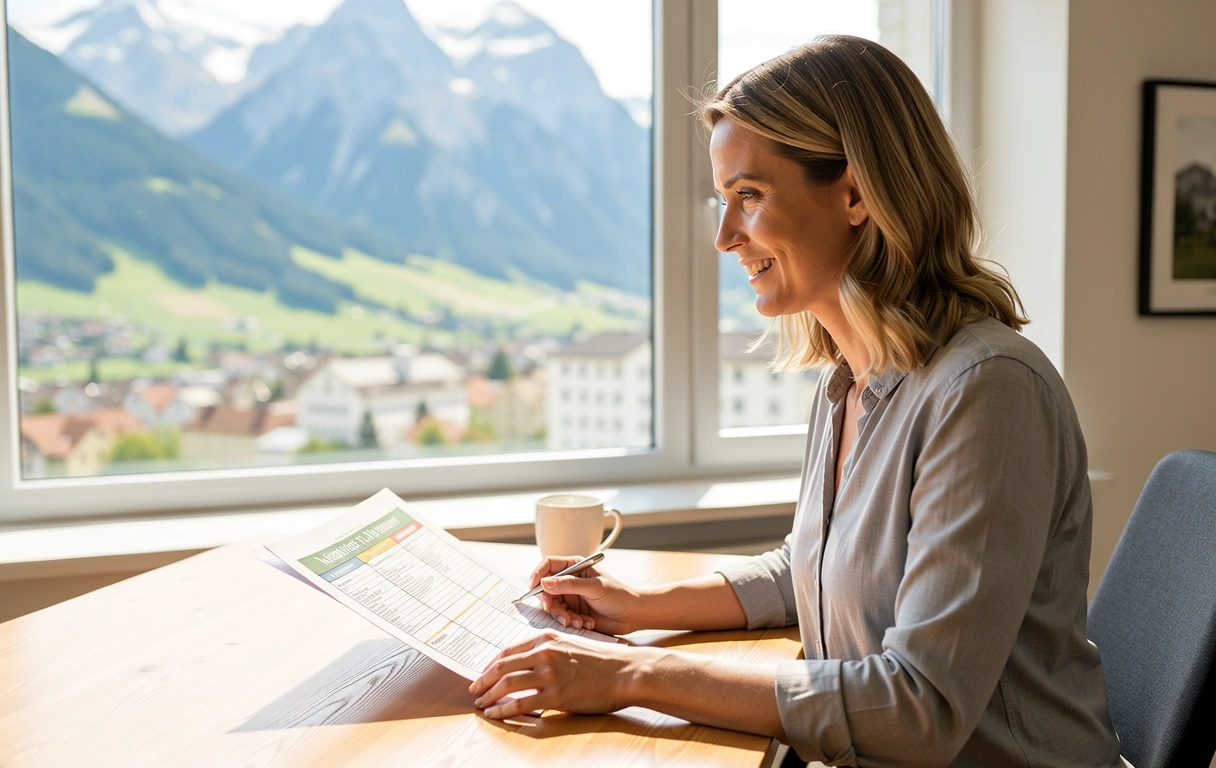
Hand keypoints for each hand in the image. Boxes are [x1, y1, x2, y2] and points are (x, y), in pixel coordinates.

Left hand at [469, 630, 646, 718]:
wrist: (625, 672)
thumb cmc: (603, 660)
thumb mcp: (572, 644)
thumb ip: (549, 650)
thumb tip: (527, 664)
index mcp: (547, 639)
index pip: (508, 650)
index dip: (491, 664)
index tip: (483, 674)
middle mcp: (544, 653)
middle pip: (502, 666)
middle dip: (483, 680)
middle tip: (474, 689)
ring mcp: (549, 674)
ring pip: (506, 685)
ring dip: (488, 696)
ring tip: (481, 704)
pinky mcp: (555, 696)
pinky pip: (520, 704)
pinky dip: (502, 710)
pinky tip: (495, 715)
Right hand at [527, 556, 641, 634]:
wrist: (633, 615)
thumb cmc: (618, 595)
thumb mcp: (594, 588)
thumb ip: (569, 585)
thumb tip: (544, 582)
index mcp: (575, 566)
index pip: (549, 565)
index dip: (538, 574)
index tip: (533, 586)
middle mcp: (570, 580)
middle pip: (546, 588)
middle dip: (551, 603)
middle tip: (558, 614)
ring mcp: (571, 597)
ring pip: (553, 606)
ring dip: (563, 616)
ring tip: (579, 622)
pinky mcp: (574, 612)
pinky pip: (562, 617)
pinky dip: (572, 622)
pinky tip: (586, 623)